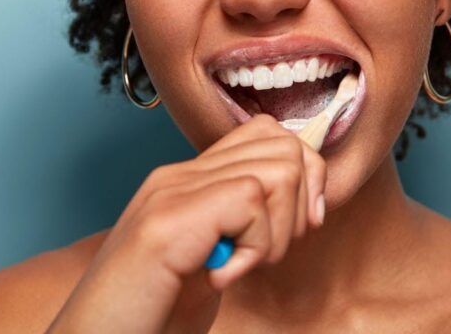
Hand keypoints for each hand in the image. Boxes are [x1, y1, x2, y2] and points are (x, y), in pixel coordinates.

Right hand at [44, 114, 327, 333]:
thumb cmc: (147, 316)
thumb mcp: (207, 263)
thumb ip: (237, 227)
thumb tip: (302, 207)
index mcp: (186, 183)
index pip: (267, 135)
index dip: (303, 178)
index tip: (293, 232)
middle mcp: (178, 177)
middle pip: (282, 144)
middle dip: (300, 203)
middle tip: (263, 252)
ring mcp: (172, 193)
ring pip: (277, 170)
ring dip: (277, 231)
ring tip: (238, 266)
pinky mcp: (171, 220)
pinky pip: (253, 202)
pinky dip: (255, 249)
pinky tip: (219, 277)